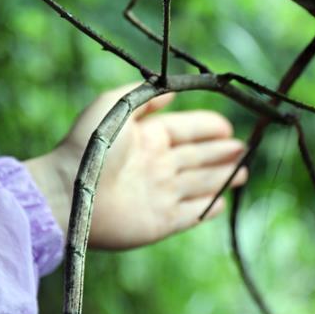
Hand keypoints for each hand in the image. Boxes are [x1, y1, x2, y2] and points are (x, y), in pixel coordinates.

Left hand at [25, 84, 247, 248]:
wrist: (69, 192)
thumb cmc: (89, 146)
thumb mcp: (115, 105)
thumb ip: (144, 97)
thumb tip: (172, 91)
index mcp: (148, 137)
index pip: (187, 130)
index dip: (208, 128)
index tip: (228, 126)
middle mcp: (157, 165)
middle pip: (198, 157)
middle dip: (222, 152)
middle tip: (246, 148)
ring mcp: (160, 195)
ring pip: (200, 184)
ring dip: (222, 178)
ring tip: (244, 172)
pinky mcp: (160, 222)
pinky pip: (190, 215)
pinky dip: (207, 208)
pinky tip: (221, 203)